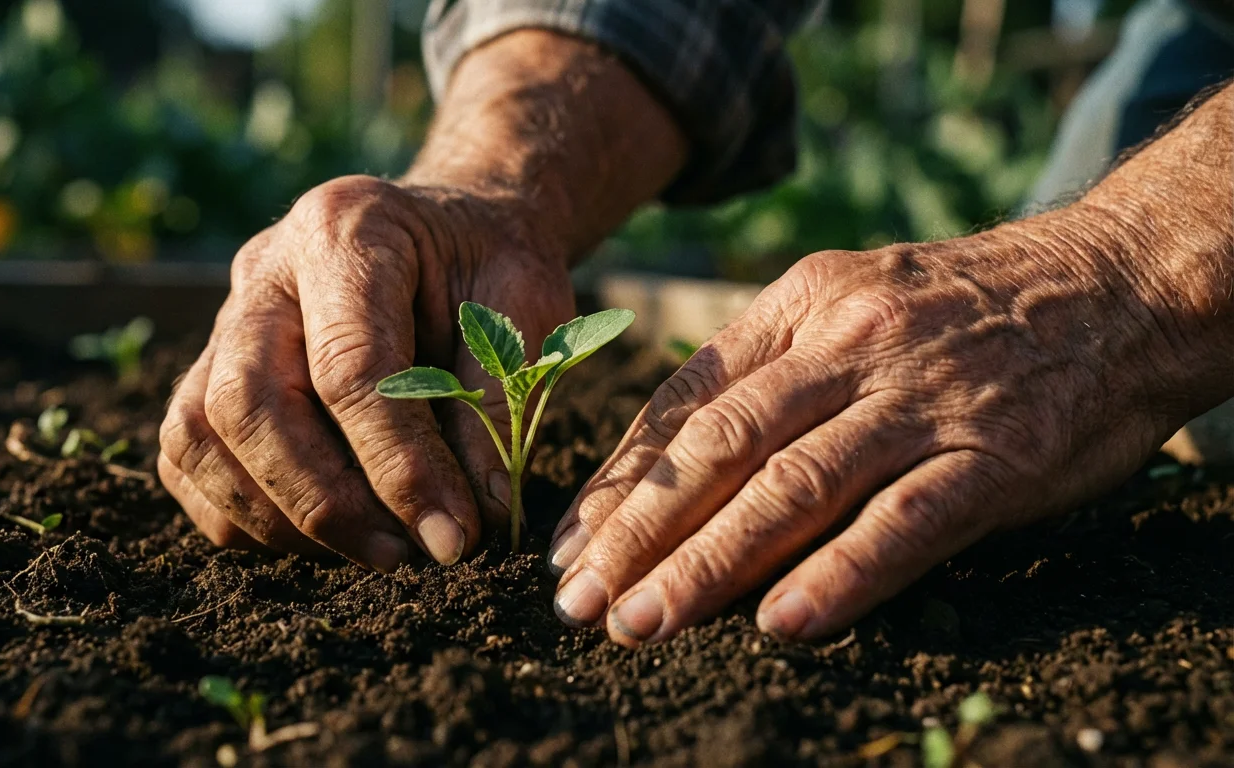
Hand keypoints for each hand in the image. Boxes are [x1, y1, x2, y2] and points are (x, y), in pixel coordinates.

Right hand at [158, 175, 572, 567]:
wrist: (454, 231)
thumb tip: (470, 518)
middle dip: (323, 501)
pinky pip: (187, 453)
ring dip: (276, 516)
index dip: (399, 465)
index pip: (349, 368)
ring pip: (198, 433)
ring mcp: (225, 318)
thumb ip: (496, 402)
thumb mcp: (524, 308)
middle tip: (401, 555)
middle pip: (248, 402)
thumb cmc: (491, 267)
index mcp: (346, 229)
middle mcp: (264, 269)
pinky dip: (239, 513)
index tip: (451, 536)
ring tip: (368, 549)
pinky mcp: (208, 367)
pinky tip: (318, 537)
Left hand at [549, 204, 1207, 644]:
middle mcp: (851, 342)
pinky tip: (782, 624)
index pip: (687, 400)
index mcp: (802, 302)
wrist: (1113, 282)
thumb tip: (672, 463)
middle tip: (581, 601)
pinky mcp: (995, 454)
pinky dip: (839, 575)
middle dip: (640, 531)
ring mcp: (923, 397)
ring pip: (794, 487)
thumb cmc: (961, 310)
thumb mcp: (851, 300)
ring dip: (710, 563)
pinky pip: (904, 521)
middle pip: (721, 447)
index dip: (621, 480)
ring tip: (646, 622)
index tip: (570, 543)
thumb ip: (770, 370)